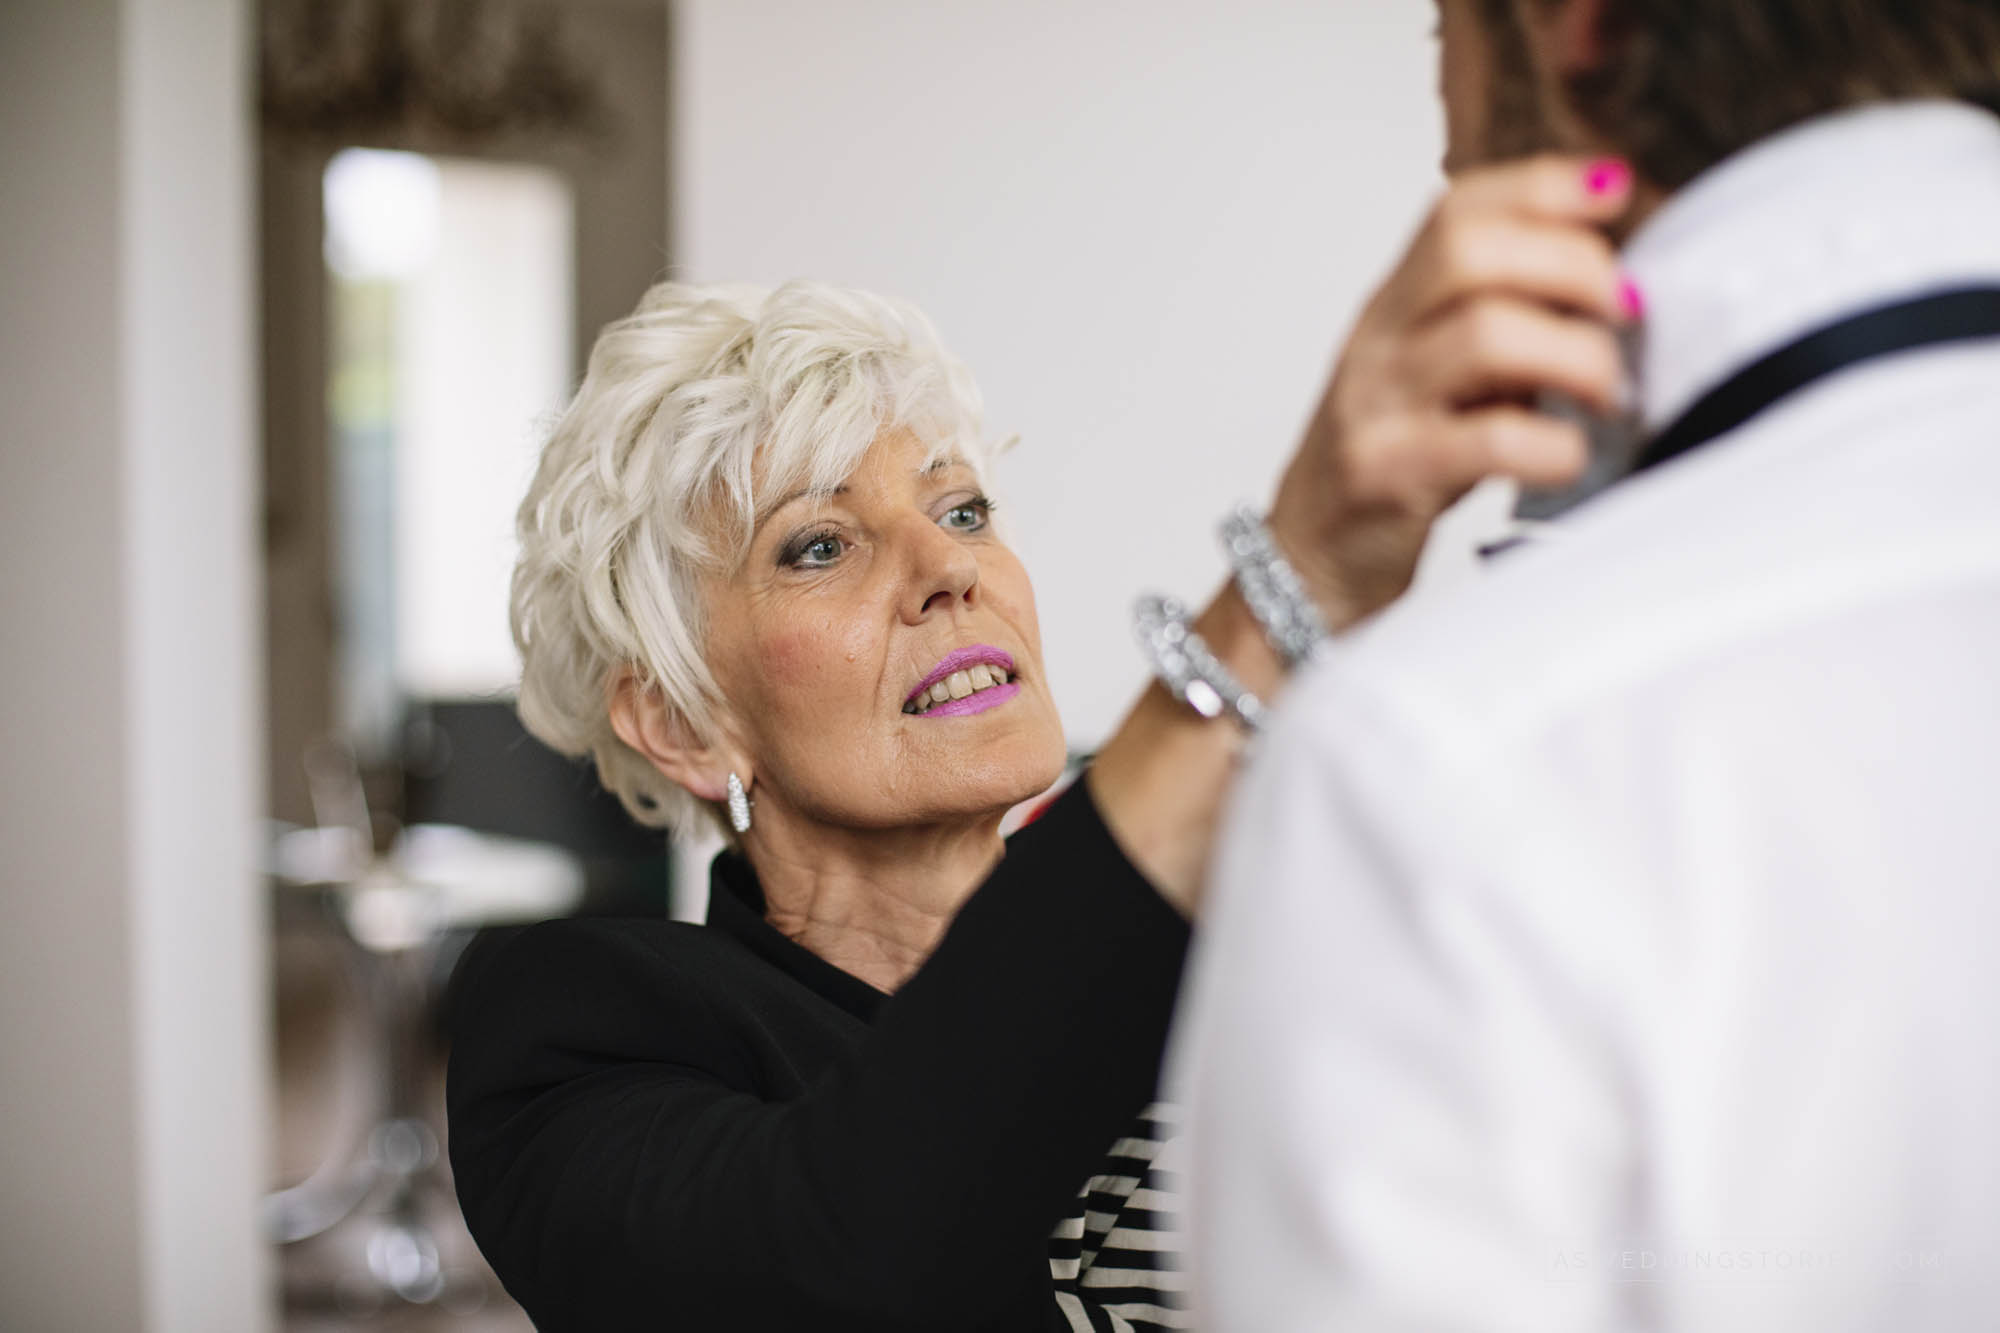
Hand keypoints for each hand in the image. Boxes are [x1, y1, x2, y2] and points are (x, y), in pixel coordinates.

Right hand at [1268, 154, 1639, 626]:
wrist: (1308, 563)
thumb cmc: (1395, 466)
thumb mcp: (1437, 378)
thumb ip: (1505, 327)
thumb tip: (1613, 289)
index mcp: (1394, 306)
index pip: (1457, 210)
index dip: (1541, 187)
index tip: (1613, 191)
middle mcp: (1378, 342)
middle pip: (1467, 252)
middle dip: (1570, 266)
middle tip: (1623, 312)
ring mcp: (1376, 405)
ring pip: (1484, 335)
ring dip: (1575, 355)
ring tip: (1608, 392)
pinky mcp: (1386, 473)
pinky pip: (1487, 440)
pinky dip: (1552, 444)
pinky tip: (1570, 456)